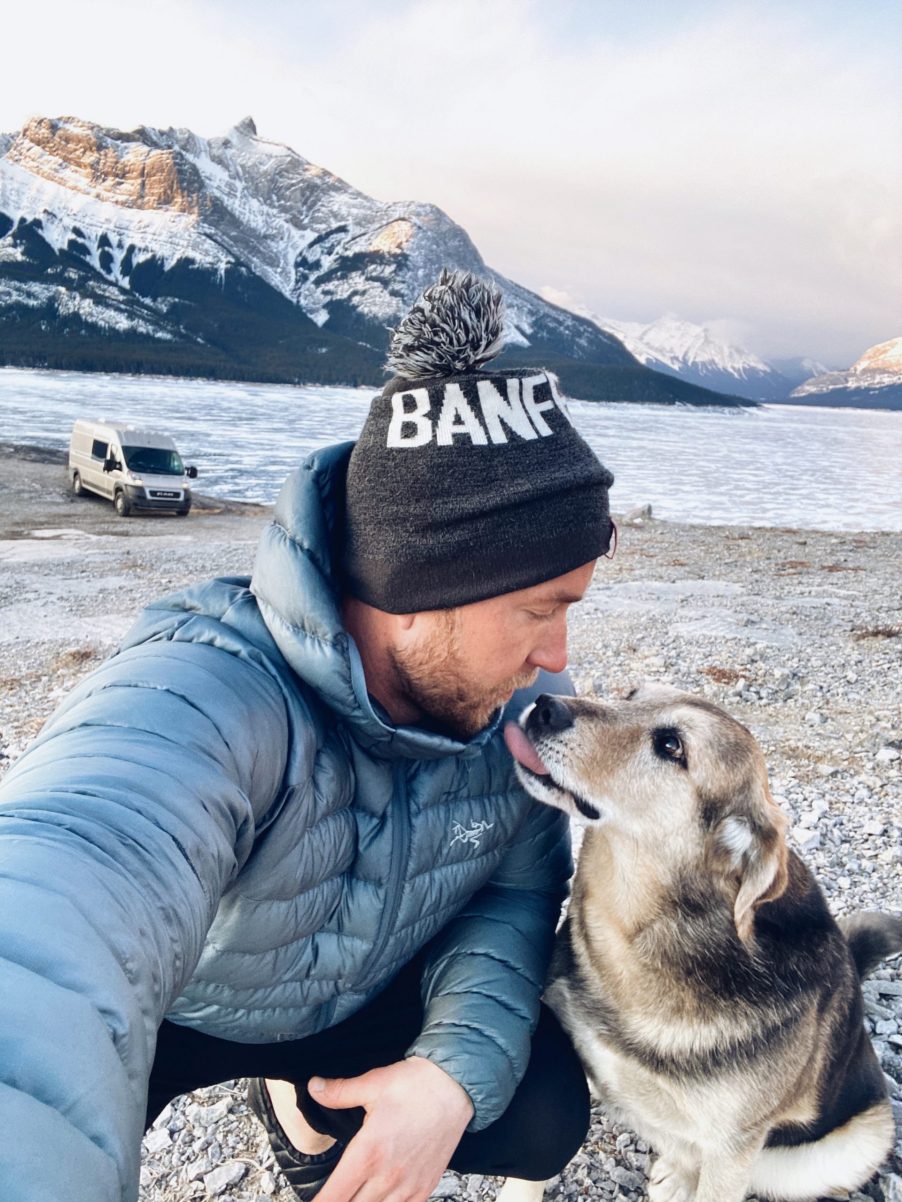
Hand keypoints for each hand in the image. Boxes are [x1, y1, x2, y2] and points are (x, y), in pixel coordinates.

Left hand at [312, 1055, 474, 1201]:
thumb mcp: (373, 1083)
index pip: (333, 1197)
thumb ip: (339, 1092)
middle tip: (334, 1195)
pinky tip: (381, 1199)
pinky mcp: (425, 1188)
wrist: (456, 1087)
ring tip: (355, 1195)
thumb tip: (314, 1087)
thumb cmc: (415, 1085)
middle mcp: (386, 1177)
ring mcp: (408, 1186)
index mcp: (367, 1153)